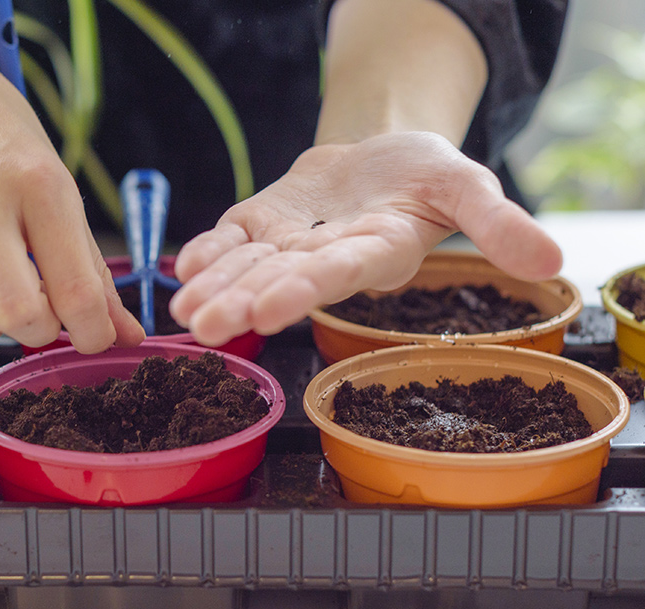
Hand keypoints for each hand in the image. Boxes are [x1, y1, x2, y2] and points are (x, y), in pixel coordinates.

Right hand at [0, 0, 143, 357]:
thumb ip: (92, 267)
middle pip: (17, 314)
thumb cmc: (0, 140)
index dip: (94, 333)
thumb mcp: (58, 187)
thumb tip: (128, 335)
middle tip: (39, 313)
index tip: (92, 334)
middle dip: (39, 332)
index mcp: (39, 186)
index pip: (76, 290)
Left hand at [169, 132, 562, 345]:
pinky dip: (207, 251)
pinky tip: (183, 266)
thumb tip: (552, 262)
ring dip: (213, 288)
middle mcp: (322, 258)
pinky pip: (229, 240)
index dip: (302, 291)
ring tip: (182, 310)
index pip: (336, 275)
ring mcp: (286, 244)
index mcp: (372, 253)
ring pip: (245, 268)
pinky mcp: (260, 222)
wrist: (382, 157)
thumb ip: (497, 223)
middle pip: (278, 281)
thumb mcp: (468, 186)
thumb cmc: (428, 176)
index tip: (269, 310)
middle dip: (242, 302)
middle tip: (206, 325)